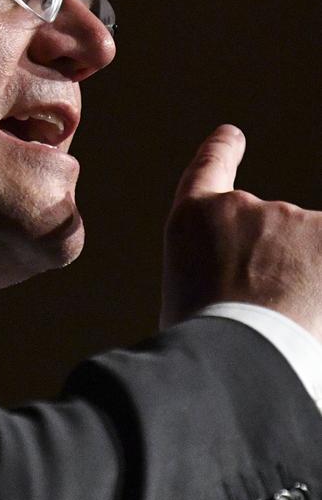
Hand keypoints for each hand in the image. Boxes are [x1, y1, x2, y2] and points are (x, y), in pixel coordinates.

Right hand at [161, 124, 321, 340]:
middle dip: (280, 278)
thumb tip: (252, 282)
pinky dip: (320, 278)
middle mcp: (238, 207)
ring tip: (283, 330)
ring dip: (306, 289)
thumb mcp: (190, 301)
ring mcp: (287, 218)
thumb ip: (220, 276)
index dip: (222, 150)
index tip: (232, 136)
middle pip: (273, 240)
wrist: (232, 363)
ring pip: (310, 255)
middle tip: (264, 326)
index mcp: (192, 220)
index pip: (209, 169)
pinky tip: (311, 309)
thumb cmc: (208, 346)